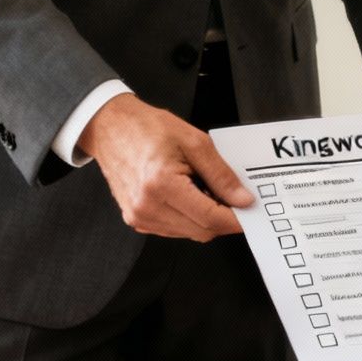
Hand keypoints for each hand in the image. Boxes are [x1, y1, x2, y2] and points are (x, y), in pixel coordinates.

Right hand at [77, 93, 252, 240]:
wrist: (110, 128)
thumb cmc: (146, 128)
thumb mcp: (194, 142)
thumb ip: (221, 175)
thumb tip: (242, 199)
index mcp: (161, 184)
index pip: (210, 218)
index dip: (237, 219)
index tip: (251, 211)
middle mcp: (146, 206)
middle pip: (202, 231)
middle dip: (223, 218)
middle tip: (232, 196)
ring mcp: (139, 216)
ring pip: (190, 233)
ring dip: (205, 218)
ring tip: (201, 188)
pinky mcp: (136, 220)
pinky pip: (174, 229)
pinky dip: (188, 218)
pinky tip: (187, 195)